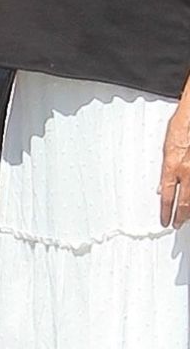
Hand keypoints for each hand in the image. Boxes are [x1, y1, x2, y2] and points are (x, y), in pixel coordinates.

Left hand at [160, 102, 189, 229]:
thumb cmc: (183, 125)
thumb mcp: (167, 146)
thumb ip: (165, 167)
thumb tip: (160, 185)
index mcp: (172, 166)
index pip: (166, 196)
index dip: (165, 212)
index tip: (164, 220)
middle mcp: (187, 171)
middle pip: (184, 202)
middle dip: (180, 217)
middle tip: (177, 224)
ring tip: (188, 217)